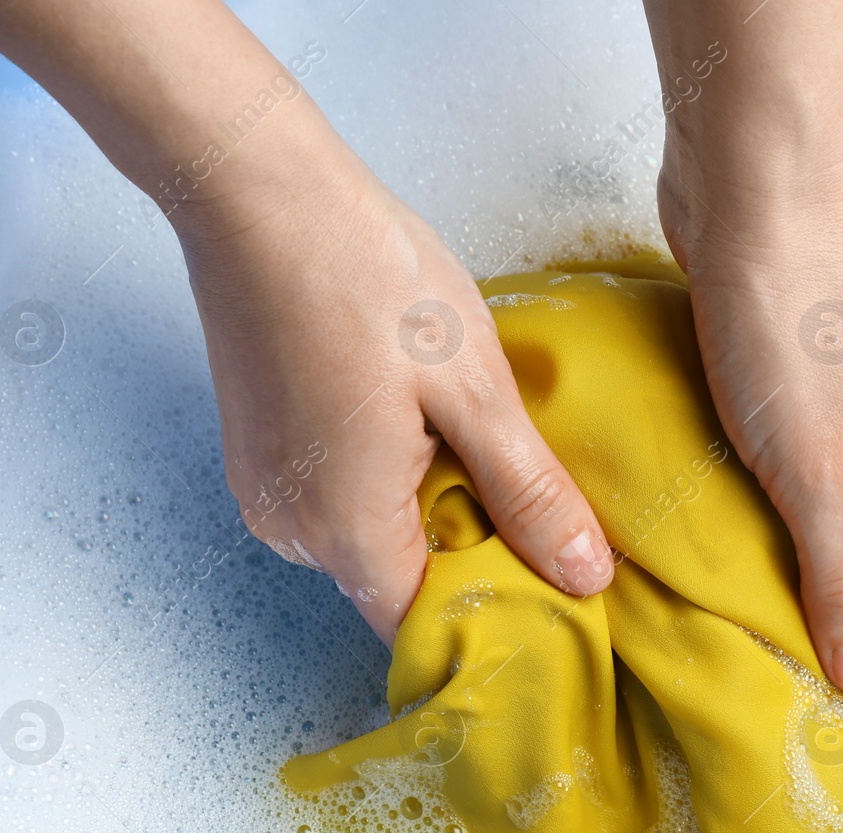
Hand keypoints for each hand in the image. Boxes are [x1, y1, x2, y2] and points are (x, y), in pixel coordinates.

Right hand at [170, 126, 613, 641]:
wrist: (260, 195)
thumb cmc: (366, 276)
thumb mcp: (475, 388)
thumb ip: (529, 494)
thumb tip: (585, 576)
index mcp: (346, 528)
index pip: (426, 628)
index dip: (492, 611)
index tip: (549, 581)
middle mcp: (291, 529)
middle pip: (397, 585)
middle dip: (467, 551)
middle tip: (522, 483)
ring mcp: (266, 491)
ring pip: (369, 540)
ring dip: (427, 508)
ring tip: (465, 431)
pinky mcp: (258, 455)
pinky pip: (336, 498)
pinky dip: (384, 479)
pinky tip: (415, 415)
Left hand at [657, 156, 842, 694]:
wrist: (756, 193)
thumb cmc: (792, 326)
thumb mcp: (814, 470)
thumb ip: (841, 577)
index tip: (839, 697)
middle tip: (777, 660)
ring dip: (807, 559)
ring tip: (745, 604)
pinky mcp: (824, 387)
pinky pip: (818, 474)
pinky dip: (785, 508)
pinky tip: (733, 532)